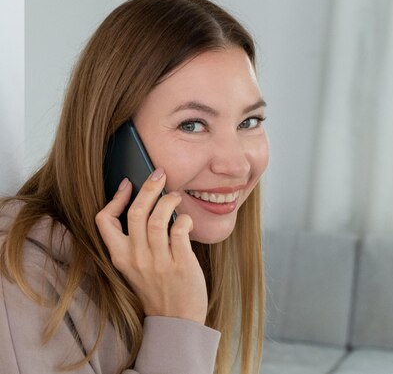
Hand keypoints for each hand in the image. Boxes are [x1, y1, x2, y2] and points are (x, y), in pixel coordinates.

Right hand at [95, 168, 207, 323]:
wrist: (176, 320)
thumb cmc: (158, 288)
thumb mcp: (136, 267)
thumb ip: (136, 241)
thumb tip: (146, 205)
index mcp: (120, 257)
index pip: (104, 221)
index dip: (115, 198)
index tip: (128, 184)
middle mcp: (136, 258)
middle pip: (136, 213)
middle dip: (148, 187)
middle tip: (160, 174)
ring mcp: (158, 262)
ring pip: (158, 218)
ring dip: (169, 200)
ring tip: (176, 196)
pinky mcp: (180, 264)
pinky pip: (180, 231)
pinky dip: (184, 220)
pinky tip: (187, 221)